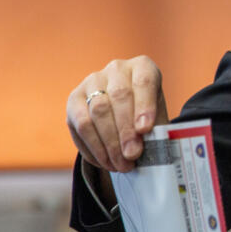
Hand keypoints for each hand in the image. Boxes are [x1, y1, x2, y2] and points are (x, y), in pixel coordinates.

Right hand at [67, 56, 169, 172]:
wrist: (123, 113)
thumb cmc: (146, 115)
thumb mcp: (157, 118)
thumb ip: (155, 130)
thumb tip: (152, 150)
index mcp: (142, 67)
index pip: (144, 82)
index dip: (144, 106)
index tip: (145, 129)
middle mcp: (116, 69)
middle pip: (118, 97)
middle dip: (125, 131)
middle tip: (132, 155)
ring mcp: (92, 81)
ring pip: (97, 112)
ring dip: (109, 143)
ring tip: (121, 165)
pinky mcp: (74, 99)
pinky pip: (80, 125)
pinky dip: (93, 148)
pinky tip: (105, 162)